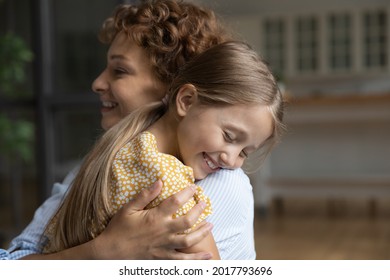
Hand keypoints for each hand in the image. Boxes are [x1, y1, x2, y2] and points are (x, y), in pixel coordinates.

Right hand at [90, 180, 212, 259]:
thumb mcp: (128, 208)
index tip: (194, 187)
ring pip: (189, 240)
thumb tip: (160, 181)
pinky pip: (183, 260)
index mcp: (154, 217)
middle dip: (199, 211)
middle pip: (187, 221)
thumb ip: (145, 195)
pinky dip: (196, 259)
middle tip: (204, 203)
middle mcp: (163, 231)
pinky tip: (208, 255)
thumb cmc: (118, 228)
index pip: (176, 202)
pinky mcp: (163, 257)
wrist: (110, 252)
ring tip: (211, 225)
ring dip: (202, 232)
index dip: (187, 193)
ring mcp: (164, 246)